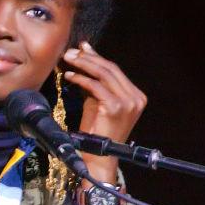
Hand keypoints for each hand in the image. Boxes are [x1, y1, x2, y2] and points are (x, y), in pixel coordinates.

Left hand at [62, 41, 147, 184]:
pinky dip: (81, 79)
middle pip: (110, 69)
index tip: (81, 48)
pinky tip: (70, 76)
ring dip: (84, 64)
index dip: (96, 57)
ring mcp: (128, 102)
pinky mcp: (116, 107)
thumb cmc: (97, 131)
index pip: (115, 70)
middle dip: (89, 58)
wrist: (99, 156)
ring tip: (68, 60)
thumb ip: (94, 81)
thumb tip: (84, 55)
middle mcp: (136, 98)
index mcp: (136, 96)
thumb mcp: (97, 102)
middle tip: (71, 52)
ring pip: (104, 74)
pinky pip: (96, 86)